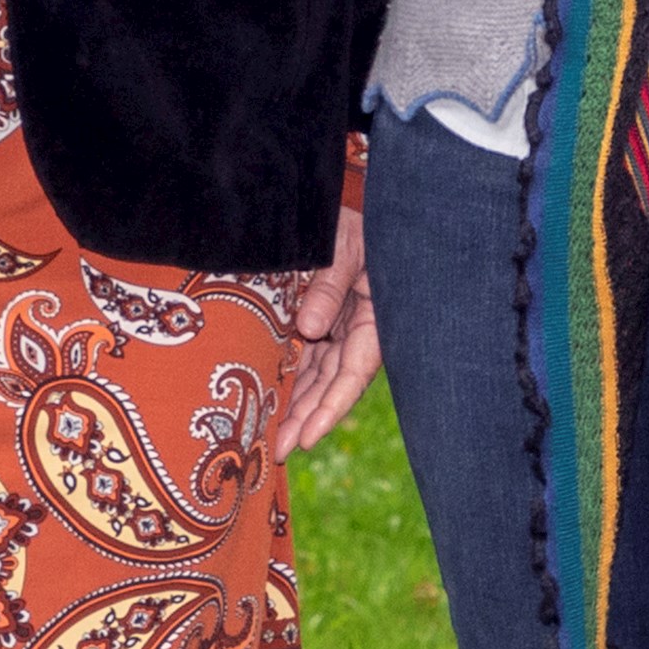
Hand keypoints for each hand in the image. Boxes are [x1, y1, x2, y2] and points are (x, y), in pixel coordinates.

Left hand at [274, 204, 378, 456]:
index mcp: (376, 312)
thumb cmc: (345, 219)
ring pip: (318, 373)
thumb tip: (309, 328)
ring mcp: (338, 321)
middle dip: (309, 417)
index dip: (332, 406)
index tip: (307, 436)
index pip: (354, 369)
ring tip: (273, 438)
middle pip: (334, 380)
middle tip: (279, 450)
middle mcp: (358, 324)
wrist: (325, 198)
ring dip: (298, 404)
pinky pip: (307, 353)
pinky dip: (292, 377)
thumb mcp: (342, 245)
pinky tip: (274, 402)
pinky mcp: (319, 315)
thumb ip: (329, 284)